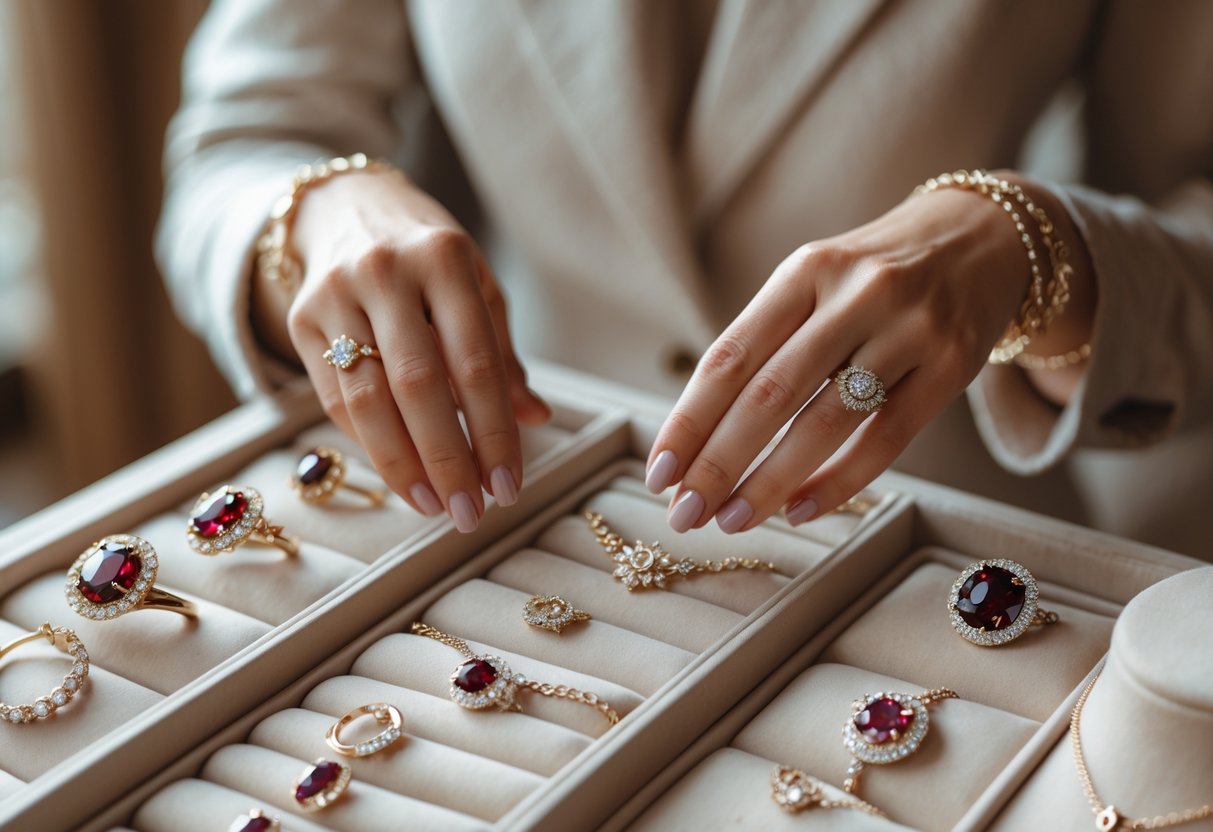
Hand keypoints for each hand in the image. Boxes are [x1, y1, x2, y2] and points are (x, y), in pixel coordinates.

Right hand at [253, 169, 549, 531]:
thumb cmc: (428, 258)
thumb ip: (501, 354)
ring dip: (402, 465)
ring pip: (366, 399)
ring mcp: (335, 294)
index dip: (493, 433)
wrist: (345, 207)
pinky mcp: (301, 319)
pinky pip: (335, 398)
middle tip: (470, 513)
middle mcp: (385, 272)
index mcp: (444, 259)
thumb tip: (534, 418)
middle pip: (418, 386)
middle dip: (448, 460)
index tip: (507, 487)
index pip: (475, 364)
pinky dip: (370, 444)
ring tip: (434, 506)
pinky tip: (400, 474)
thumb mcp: (476, 288)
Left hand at [646, 174, 1092, 533]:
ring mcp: (908, 329)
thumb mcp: (815, 282)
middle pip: (770, 394)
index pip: (730, 356)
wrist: (983, 239)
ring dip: (769, 481)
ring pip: (825, 421)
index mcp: (804, 270)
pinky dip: (837, 481)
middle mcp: (855, 293)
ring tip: (731, 520)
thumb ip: (766, 343)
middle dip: (718, 462)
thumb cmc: (871, 277)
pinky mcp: (952, 366)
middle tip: (684, 514)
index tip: (659, 473)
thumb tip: (698, 436)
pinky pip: (886, 439)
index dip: (689, 420)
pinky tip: (798, 510)